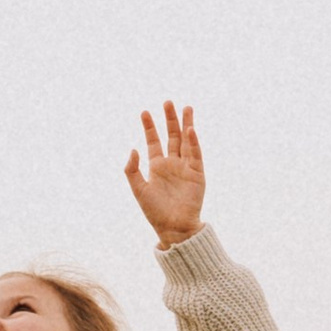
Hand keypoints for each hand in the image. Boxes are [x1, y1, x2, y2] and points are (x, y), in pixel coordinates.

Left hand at [123, 101, 204, 247]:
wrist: (174, 228)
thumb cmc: (154, 212)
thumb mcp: (139, 190)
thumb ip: (132, 170)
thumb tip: (133, 149)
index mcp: (157, 167)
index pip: (154, 141)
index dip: (149, 127)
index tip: (144, 112)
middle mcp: (172, 164)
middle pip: (172, 136)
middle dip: (170, 120)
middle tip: (167, 102)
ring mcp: (186, 167)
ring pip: (186, 141)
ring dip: (185, 125)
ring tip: (185, 108)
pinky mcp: (197, 174)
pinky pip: (195, 154)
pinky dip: (193, 142)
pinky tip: (190, 129)